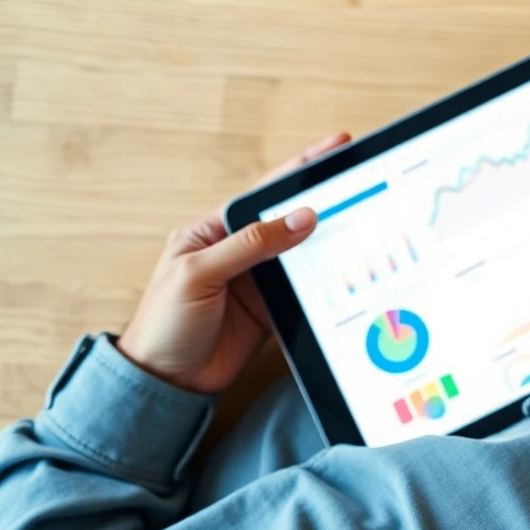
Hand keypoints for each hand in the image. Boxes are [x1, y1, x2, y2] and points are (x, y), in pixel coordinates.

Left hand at [117, 132, 351, 393]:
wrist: (165, 381)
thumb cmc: (164, 324)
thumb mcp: (200, 274)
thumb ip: (251, 244)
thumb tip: (300, 218)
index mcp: (212, 230)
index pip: (264, 194)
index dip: (301, 169)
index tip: (335, 147)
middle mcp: (238, 251)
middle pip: (289, 217)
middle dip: (324, 196)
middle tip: (360, 174)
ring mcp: (257, 279)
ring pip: (303, 251)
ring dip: (330, 238)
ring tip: (365, 216)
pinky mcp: (271, 308)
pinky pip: (306, 286)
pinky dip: (328, 278)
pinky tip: (349, 266)